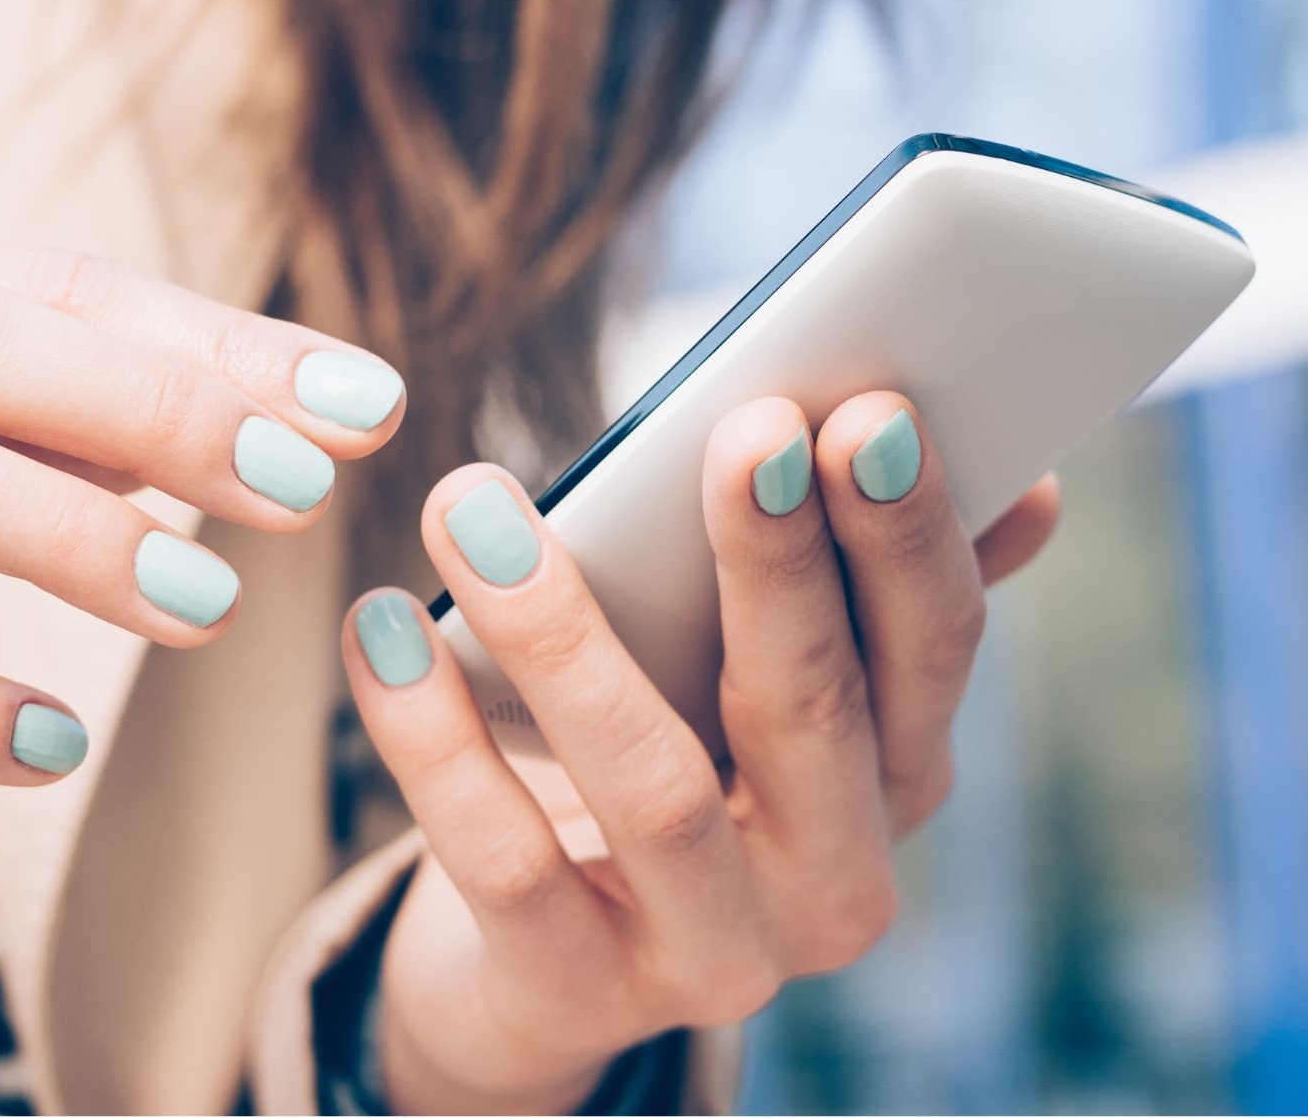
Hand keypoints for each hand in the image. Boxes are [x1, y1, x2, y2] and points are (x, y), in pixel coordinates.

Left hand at [342, 393, 1057, 1113]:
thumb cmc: (666, 761)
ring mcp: (709, 954)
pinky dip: (431, 734)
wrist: (545, 959)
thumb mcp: (761, 686)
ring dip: (561, 630)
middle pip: (814, 712)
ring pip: (651, 787)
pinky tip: (378, 626)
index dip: (904, 533)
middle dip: (778, 564)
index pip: (929, 648)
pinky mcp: (575, 990)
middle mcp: (832, 882)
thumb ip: (858, 590)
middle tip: (734, 429)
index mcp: (894, 778)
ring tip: (468, 499)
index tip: (865, 409)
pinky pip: (501, 858)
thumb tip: (1022, 483)